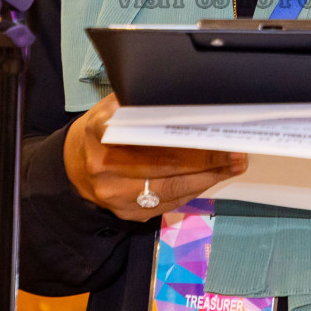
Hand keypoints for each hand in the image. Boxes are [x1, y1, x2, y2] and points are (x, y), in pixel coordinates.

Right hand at [63, 94, 247, 220]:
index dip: (186, 138)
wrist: (75, 164)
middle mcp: (105, 166)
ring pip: (171, 189)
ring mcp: (115, 195)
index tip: (214, 133)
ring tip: (233, 165)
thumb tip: (189, 97)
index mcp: (101, 131)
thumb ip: (142, 103)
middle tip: (236, 152)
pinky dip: (193, 190)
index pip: (150, 137)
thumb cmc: (104, 129)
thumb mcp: (114, 106)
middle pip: (166, 166)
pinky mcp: (127, 213)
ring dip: (207, 178)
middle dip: (207, 160)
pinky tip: (211, 177)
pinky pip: (168, 203)